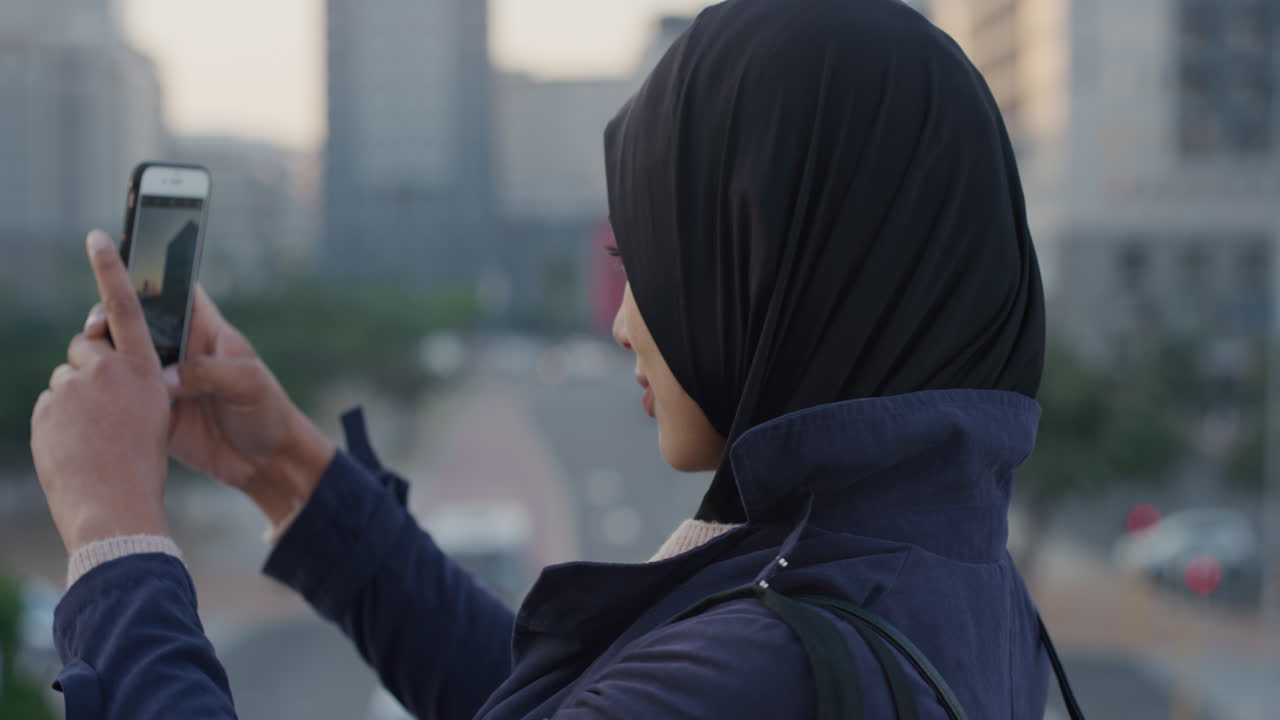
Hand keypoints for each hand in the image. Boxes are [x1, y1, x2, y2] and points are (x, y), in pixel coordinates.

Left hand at [31, 231, 170, 552]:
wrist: (114, 510)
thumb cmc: (146, 466)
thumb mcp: (158, 414)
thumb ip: (132, 380)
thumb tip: (93, 359)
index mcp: (145, 368)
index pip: (125, 306)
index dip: (112, 268)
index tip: (96, 236)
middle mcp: (109, 370)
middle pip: (87, 347)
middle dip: (91, 366)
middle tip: (110, 407)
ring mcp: (73, 389)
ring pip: (66, 379)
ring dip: (76, 400)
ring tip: (96, 439)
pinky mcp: (45, 410)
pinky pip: (49, 405)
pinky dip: (58, 423)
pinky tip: (76, 449)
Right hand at [83, 281, 333, 525]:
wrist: (264, 462)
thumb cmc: (267, 412)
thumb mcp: (247, 383)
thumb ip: (209, 372)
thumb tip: (165, 377)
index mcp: (205, 330)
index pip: (174, 291)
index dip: (148, 277)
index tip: (122, 274)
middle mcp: (178, 349)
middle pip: (134, 319)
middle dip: (110, 316)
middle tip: (99, 326)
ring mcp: (161, 379)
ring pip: (120, 355)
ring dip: (102, 354)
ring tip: (92, 359)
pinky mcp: (149, 410)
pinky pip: (118, 394)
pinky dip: (102, 391)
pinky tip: (90, 393)